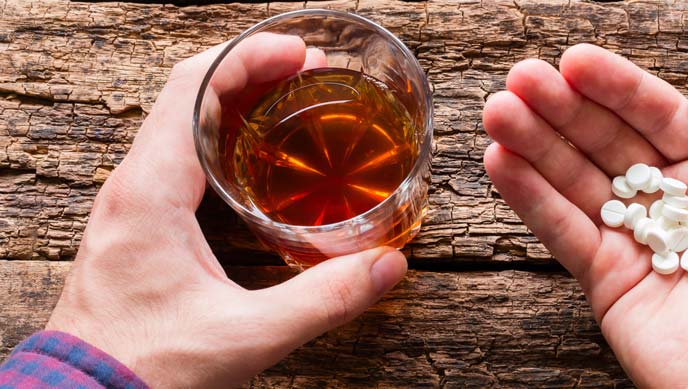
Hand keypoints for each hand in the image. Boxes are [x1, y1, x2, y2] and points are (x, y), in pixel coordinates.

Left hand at [45, 34, 407, 387]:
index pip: (193, 89)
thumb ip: (322, 300)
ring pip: (180, 122)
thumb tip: (386, 267)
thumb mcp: (244, 336)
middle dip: (250, 70)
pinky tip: (255, 156)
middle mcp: (133, 186)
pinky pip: (176, 154)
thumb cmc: (145, 368)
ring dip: (233, 99)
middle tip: (307, 71)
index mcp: (150, 192)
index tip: (300, 54)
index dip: (249, 58)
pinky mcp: (138, 224)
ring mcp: (131, 203)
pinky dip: (219, 133)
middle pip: (188, 94)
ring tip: (287, 98)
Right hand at [483, 43, 687, 386]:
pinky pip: (561, 229)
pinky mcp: (605, 278)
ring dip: (534, 143)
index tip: (574, 62)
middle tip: (520, 79)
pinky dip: (529, 197)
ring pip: (575, 179)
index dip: (615, 87)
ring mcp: (635, 239)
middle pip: (606, 142)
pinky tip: (501, 161)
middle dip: (562, 108)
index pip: (658, 116)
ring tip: (497, 110)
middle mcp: (672, 200)